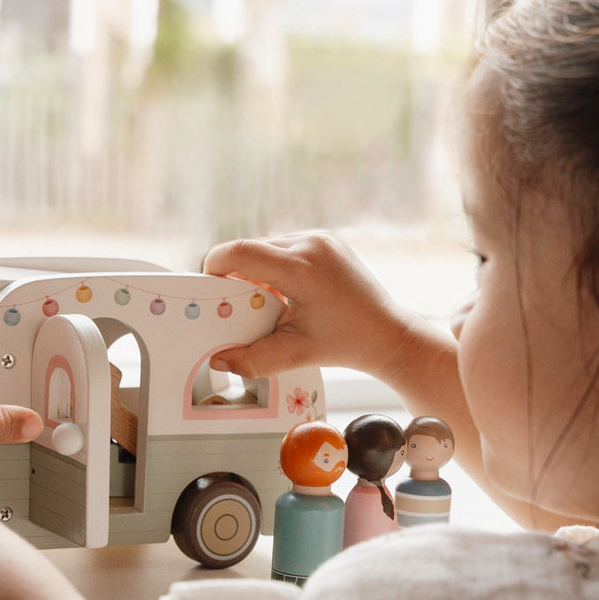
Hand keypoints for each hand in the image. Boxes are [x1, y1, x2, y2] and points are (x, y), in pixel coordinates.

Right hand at [203, 231, 406, 377]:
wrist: (388, 334)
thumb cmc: (346, 344)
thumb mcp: (295, 354)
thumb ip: (252, 359)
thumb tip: (218, 361)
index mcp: (301, 268)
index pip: (240, 252)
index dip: (215, 268)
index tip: (211, 290)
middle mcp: (311, 243)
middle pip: (250, 248)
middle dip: (236, 275)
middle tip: (237, 306)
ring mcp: (321, 238)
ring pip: (266, 246)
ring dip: (256, 270)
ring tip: (266, 302)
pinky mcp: (326, 240)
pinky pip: (285, 246)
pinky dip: (275, 266)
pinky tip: (285, 292)